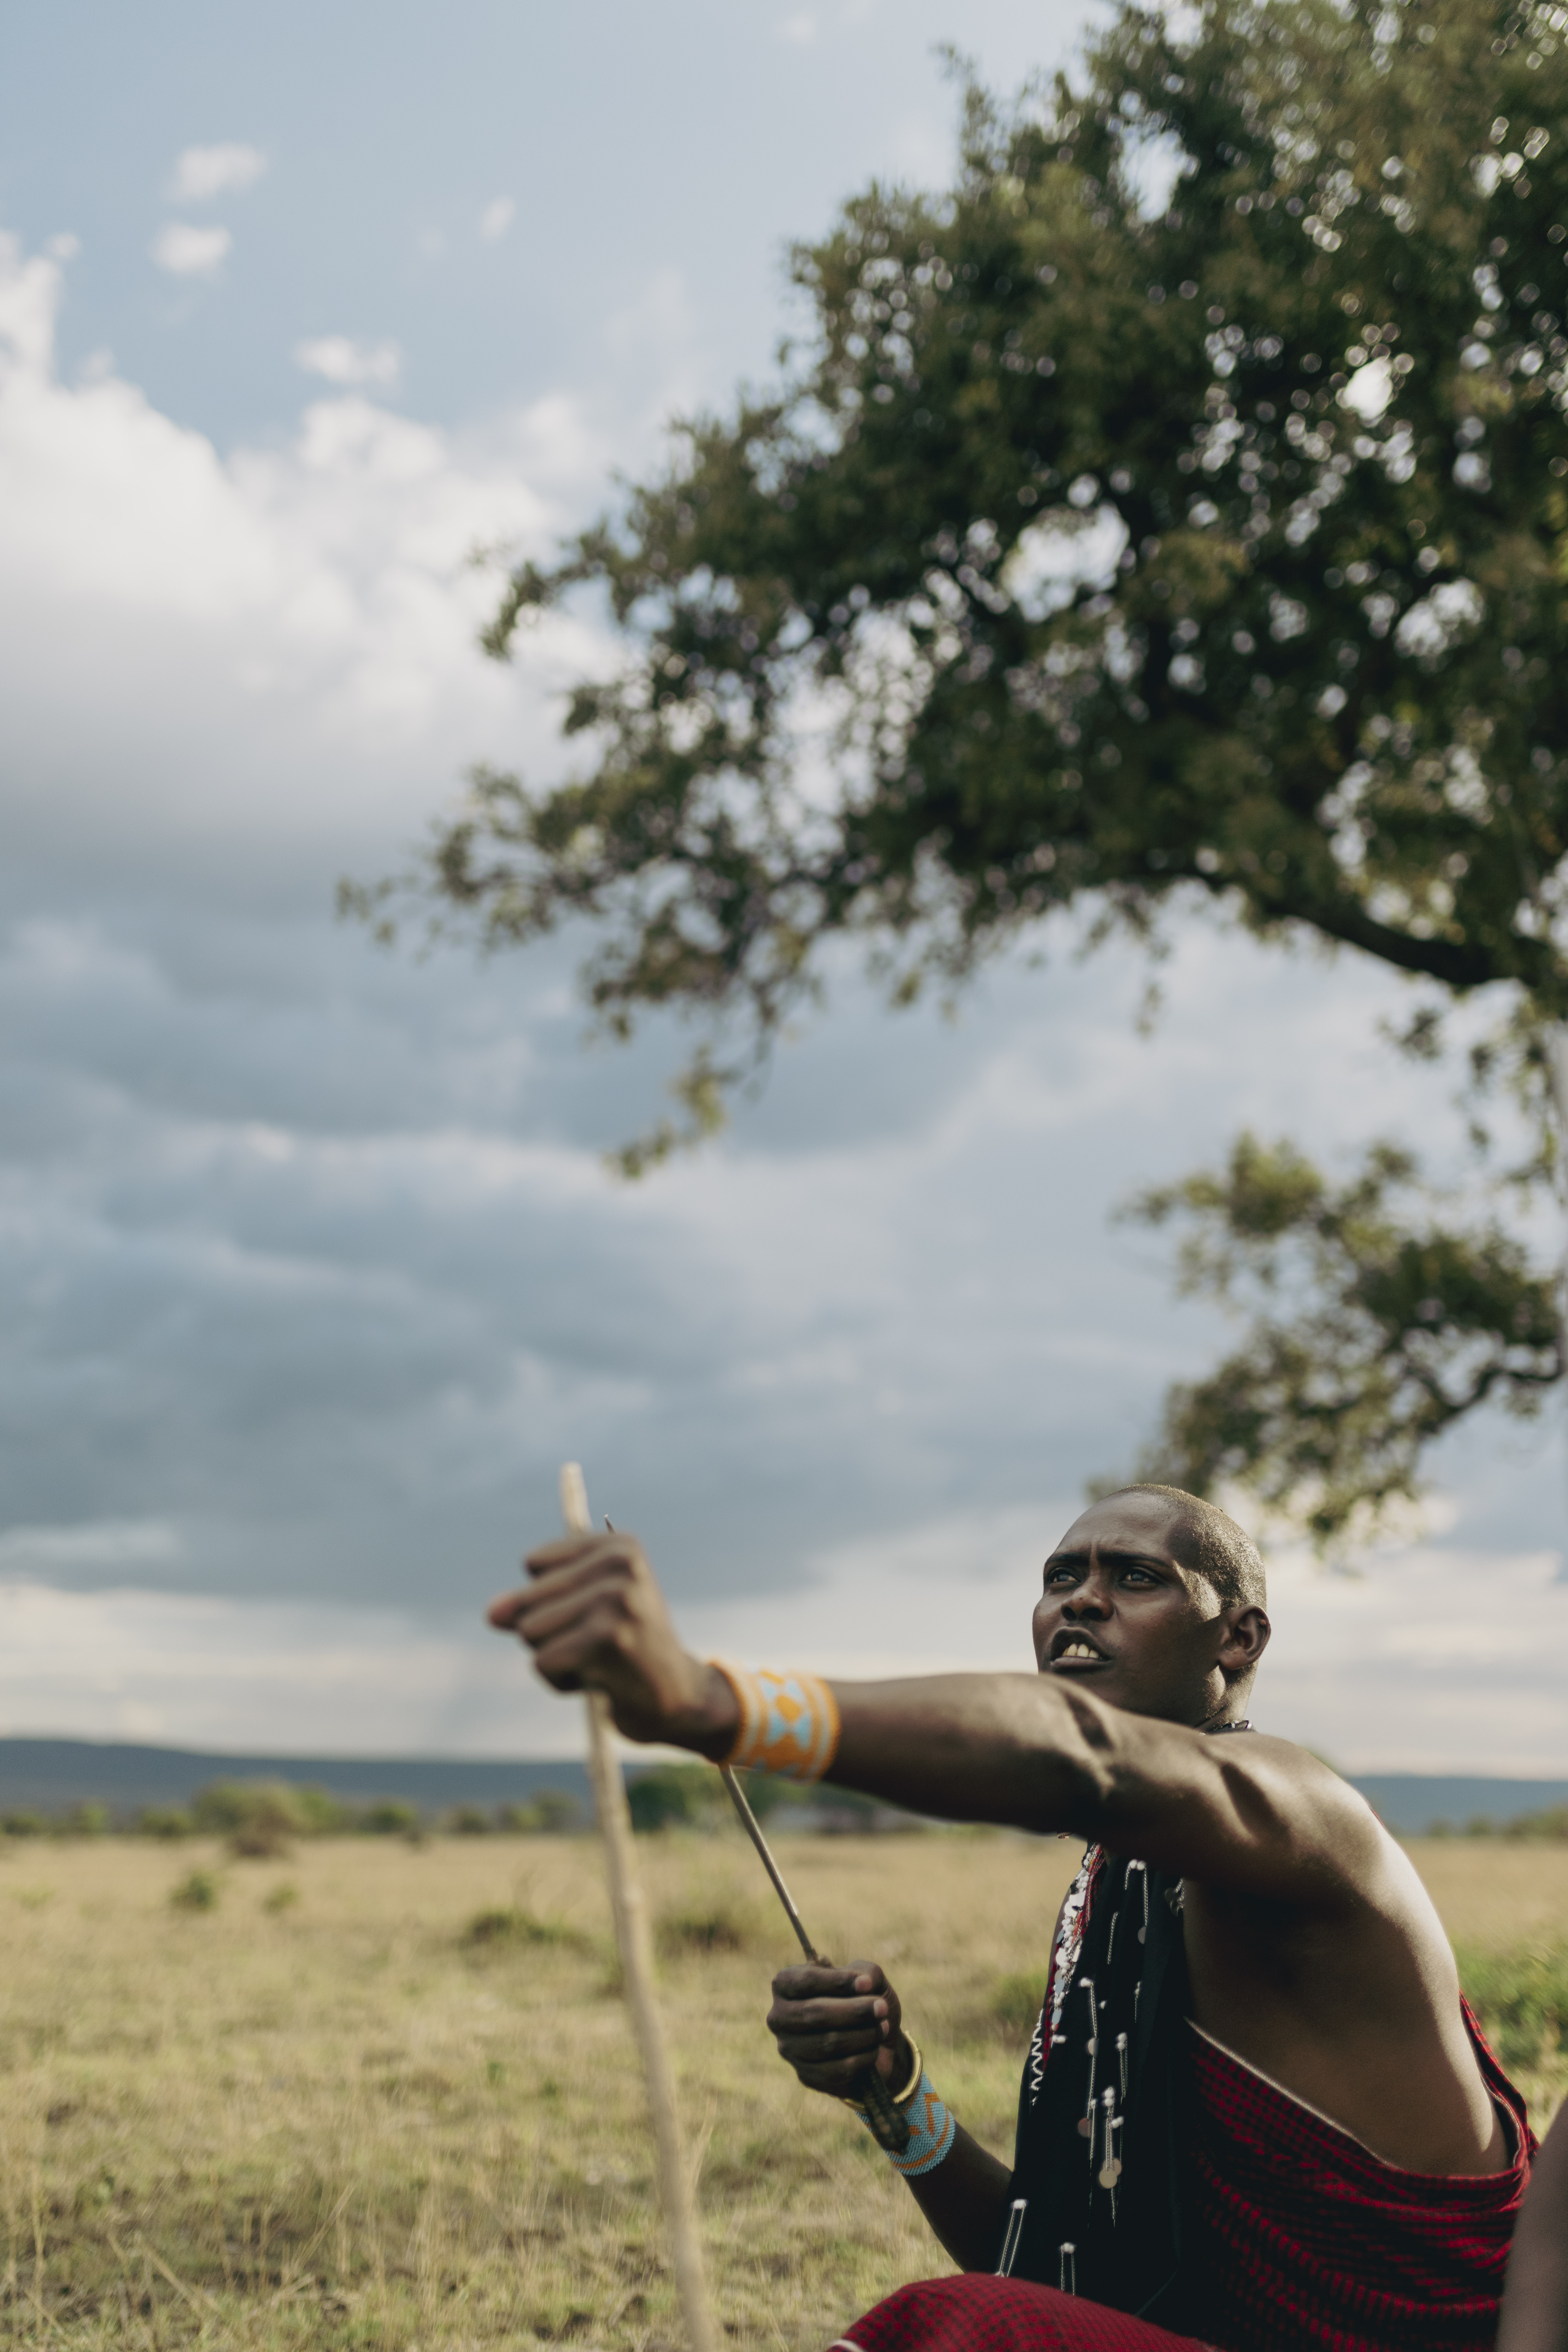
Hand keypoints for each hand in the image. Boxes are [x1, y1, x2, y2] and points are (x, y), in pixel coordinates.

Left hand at [486, 1530, 737, 1751]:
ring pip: (529, 1630)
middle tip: (596, 1643)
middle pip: (527, 1600)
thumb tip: (492, 1613)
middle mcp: (621, 1565)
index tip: (595, 1613)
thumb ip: (530, 1600)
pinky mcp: (608, 1640)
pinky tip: (600, 1680)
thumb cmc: (623, 1646)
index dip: (551, 1598)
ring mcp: (617, 1601)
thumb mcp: (581, 1607)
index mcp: (619, 1545)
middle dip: (548, 1631)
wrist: (678, 1696)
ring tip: (597, 1660)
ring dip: (554, 1657)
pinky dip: (561, 1681)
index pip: (534, 1564)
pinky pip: (542, 1663)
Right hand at [766, 1962, 908, 2098]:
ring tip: (882, 2027)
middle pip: (814, 2013)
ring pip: (827, 2043)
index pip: (806, 1980)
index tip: (867, 1983)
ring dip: (863, 2034)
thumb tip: (864, 1983)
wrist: (873, 2041)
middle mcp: (779, 2017)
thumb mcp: (869, 1978)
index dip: (838, 1982)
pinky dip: (862, 2058)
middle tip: (882, 2008)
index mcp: (785, 1984)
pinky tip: (874, 2049)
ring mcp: (789, 2049)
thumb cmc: (864, 2000)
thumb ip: (866, 1973)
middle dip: (854, 2010)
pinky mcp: (805, 2076)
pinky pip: (836, 2070)